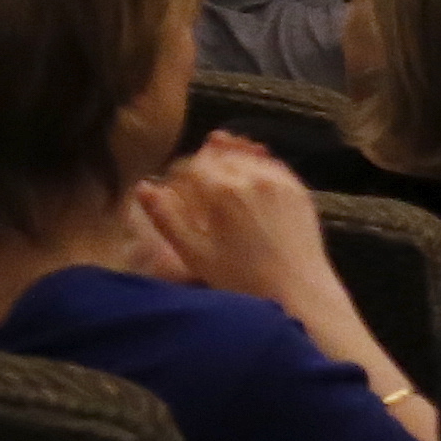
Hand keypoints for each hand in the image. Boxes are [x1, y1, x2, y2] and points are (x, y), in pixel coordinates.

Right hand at [135, 132, 343, 311]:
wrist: (296, 288)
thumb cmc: (240, 278)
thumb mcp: (195, 253)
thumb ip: (167, 218)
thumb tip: (143, 188)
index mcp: (223, 191)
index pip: (193, 166)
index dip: (179, 171)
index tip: (172, 181)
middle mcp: (252, 176)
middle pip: (220, 154)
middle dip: (202, 160)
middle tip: (192, 173)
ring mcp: (279, 179)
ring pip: (246, 153)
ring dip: (229, 152)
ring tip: (215, 158)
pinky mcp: (298, 187)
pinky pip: (272, 162)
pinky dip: (256, 158)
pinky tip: (248, 163)